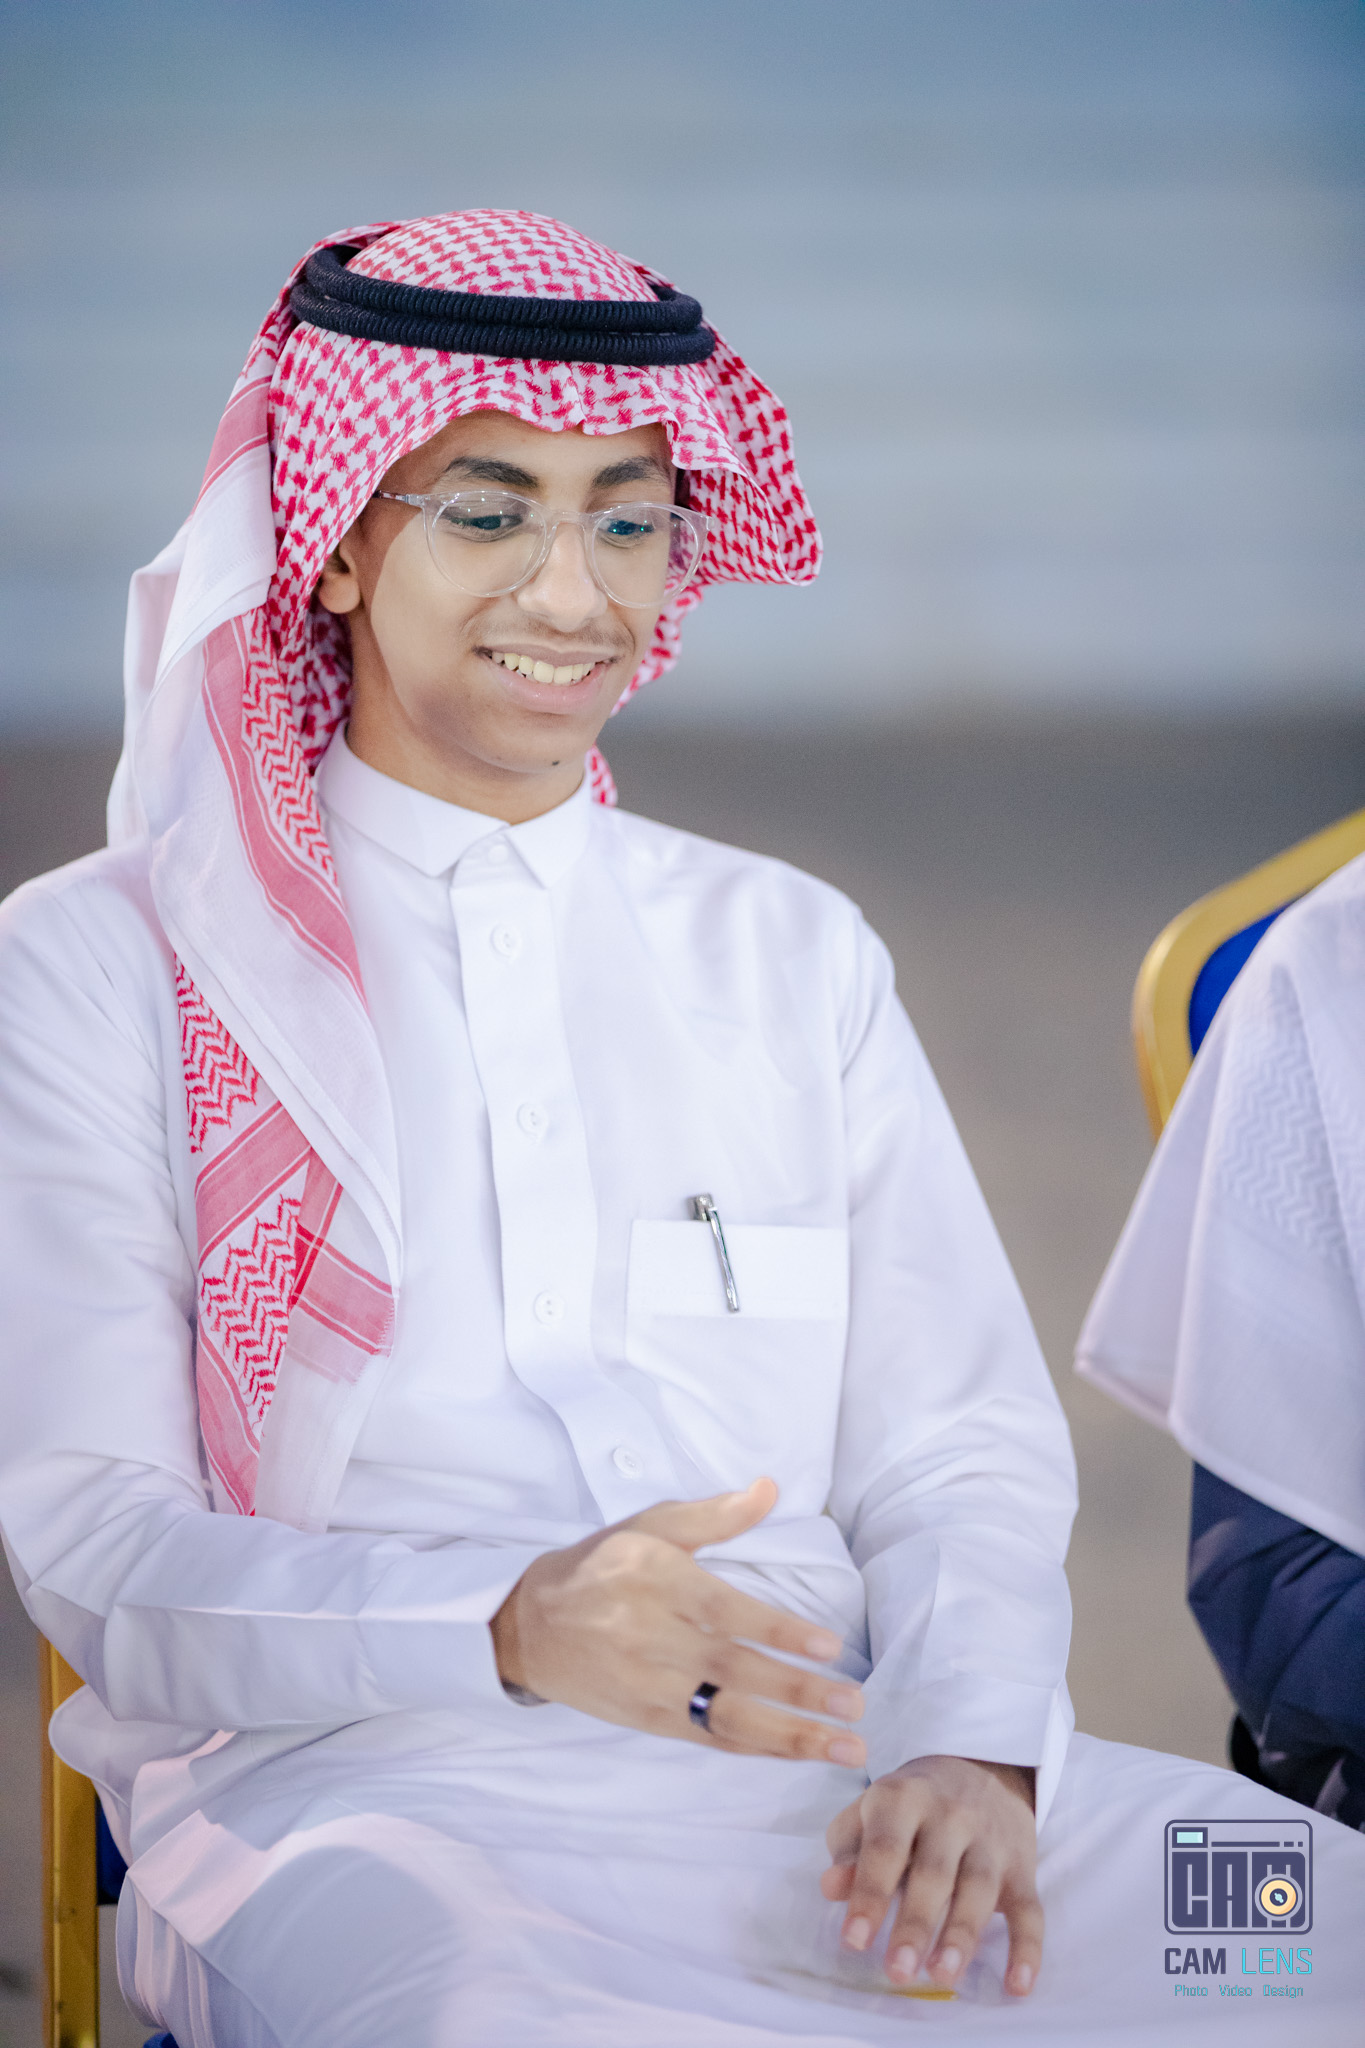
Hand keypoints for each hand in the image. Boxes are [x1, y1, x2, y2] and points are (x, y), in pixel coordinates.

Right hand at [490, 1477, 865, 1766]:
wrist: (529, 1626)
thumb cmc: (600, 1566)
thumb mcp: (650, 1526)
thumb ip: (714, 1514)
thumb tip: (769, 1488)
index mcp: (654, 1578)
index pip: (724, 1612)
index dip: (777, 1632)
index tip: (829, 1647)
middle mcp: (649, 1635)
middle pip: (732, 1669)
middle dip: (797, 1691)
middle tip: (853, 1705)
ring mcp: (647, 1684)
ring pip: (726, 1715)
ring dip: (789, 1735)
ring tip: (843, 1747)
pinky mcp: (645, 1718)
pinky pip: (708, 1737)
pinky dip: (755, 1747)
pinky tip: (796, 1752)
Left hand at [820, 1755, 1040, 1996]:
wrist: (979, 1769)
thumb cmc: (909, 1807)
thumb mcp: (870, 1813)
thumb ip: (849, 1851)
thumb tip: (831, 1888)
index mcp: (903, 1799)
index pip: (885, 1848)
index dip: (869, 1894)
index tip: (854, 1941)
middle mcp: (950, 1815)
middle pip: (934, 1872)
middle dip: (916, 1923)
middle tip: (898, 1972)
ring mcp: (990, 1841)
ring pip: (980, 1888)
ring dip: (963, 1934)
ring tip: (944, 1975)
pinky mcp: (1023, 1868)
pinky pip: (1030, 1910)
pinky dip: (1028, 1950)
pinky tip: (1017, 1985)